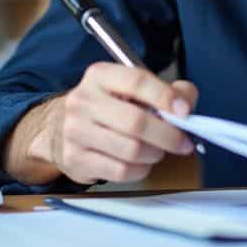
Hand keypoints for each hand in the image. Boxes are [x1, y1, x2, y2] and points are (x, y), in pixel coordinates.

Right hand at [41, 63, 197, 184]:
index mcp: (99, 76)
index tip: (185, 112)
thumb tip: (187, 103)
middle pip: (136, 122)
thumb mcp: (132, 89)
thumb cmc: (107, 107)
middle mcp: (83, 100)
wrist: (60, 128)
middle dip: (168, 135)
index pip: (137, 82)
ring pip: (130, 150)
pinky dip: (139, 170)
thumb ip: (166, 90)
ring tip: (158, 151)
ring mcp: (76, 131)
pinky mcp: (76, 159)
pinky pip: (120, 171)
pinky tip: (140, 163)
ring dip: (154, 154)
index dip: (165, 97)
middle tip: (183, 142)